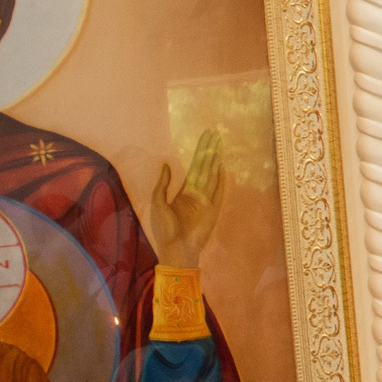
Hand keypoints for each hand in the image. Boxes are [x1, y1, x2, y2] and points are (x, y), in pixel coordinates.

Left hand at [149, 127, 225, 269]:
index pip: (194, 166)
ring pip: (212, 175)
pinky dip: (221, 179)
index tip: (206, 137)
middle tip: (215, 134)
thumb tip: (166, 164)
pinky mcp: (214, 208)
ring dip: (216, 160)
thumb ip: (163, 184)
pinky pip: (219, 191)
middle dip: (209, 150)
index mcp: (184, 191)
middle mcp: (197, 192)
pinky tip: (223, 167)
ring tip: (220, 145)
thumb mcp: (158, 202)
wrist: (176, 248)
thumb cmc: (165, 228)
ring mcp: (207, 200)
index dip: (200, 151)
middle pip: (205, 166)